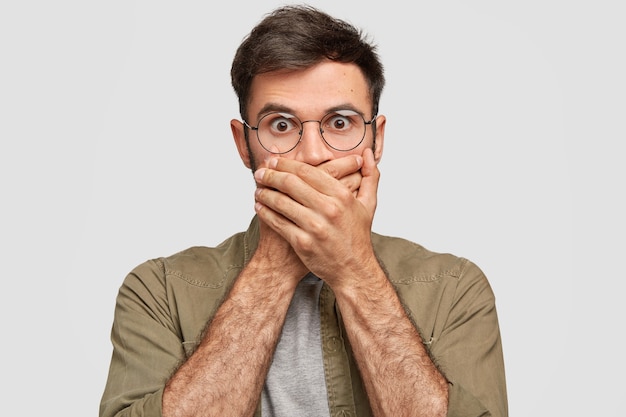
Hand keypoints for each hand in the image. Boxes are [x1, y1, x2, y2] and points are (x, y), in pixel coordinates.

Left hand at [253, 149, 380, 287]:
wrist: (353, 270)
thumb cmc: (358, 236)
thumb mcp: (368, 205)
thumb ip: (369, 177)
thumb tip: (367, 153)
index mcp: (342, 196)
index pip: (308, 171)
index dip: (286, 164)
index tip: (274, 161)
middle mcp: (328, 209)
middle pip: (291, 183)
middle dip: (271, 176)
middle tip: (260, 173)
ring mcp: (314, 226)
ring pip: (281, 202)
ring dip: (264, 193)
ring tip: (257, 190)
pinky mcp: (303, 243)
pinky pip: (277, 222)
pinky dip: (265, 213)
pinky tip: (259, 207)